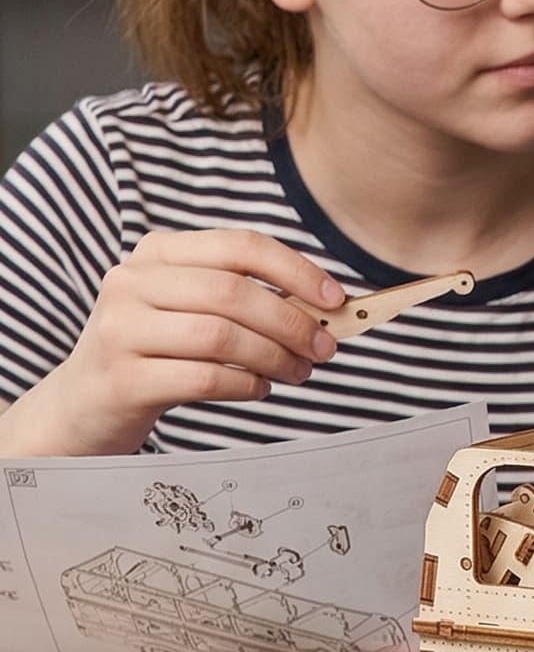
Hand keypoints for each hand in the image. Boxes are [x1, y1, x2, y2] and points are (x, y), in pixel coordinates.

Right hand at [0, 230, 343, 457]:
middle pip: (233, 292)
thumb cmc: (150, 354)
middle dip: (292, 321)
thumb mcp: (185, 310)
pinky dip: (246, 384)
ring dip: (275, 356)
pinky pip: (204, 378)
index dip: (296, 270)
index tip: (335, 299)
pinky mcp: (122, 379)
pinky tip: (260, 388)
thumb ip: (239, 298)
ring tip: (298, 372)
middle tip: (323, 349)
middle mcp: (132, 282)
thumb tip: (322, 306)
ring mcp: (121, 330)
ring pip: (221, 335)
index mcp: (156, 253)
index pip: (239, 246)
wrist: (81, 406)